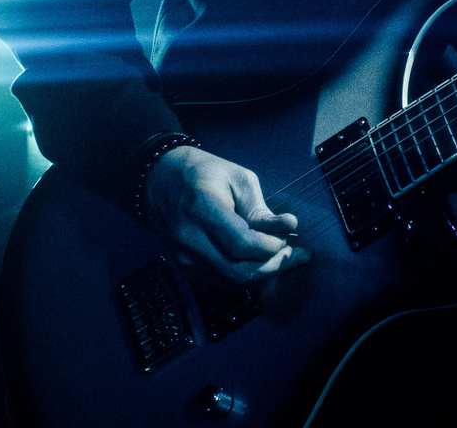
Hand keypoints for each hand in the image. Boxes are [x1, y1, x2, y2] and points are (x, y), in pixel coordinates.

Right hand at [145, 146, 309, 285]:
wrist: (160, 182)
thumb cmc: (204, 174)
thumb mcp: (238, 177)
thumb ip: (260, 208)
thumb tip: (288, 228)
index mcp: (201, 207)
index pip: (241, 243)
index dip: (271, 247)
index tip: (290, 238)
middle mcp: (188, 237)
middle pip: (238, 269)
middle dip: (273, 266)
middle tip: (295, 255)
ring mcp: (183, 256)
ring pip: (232, 281)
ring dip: (264, 274)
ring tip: (285, 259)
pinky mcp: (184, 268)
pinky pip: (222, 281)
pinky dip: (247, 276)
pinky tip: (263, 263)